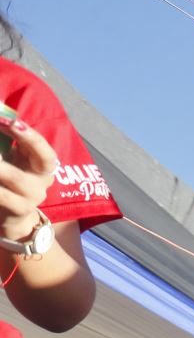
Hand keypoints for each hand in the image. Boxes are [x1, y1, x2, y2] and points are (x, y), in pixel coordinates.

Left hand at [0, 114, 58, 240]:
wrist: (12, 220)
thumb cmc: (9, 184)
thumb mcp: (12, 162)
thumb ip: (8, 144)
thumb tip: (0, 118)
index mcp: (42, 166)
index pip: (44, 148)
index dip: (30, 134)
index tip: (9, 120)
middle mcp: (42, 181)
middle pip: (45, 160)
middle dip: (26, 139)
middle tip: (2, 124)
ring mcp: (32, 198)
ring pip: (15, 176)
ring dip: (0, 165)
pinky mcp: (18, 211)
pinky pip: (2, 196)